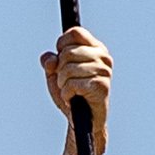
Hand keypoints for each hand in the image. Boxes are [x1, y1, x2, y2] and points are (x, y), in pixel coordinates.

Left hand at [41, 26, 111, 154]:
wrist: (83, 121)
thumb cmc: (72, 95)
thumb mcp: (55, 75)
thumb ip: (50, 63)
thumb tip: (50, 59)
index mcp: (95, 48)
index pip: (75, 33)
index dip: (61, 44)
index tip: (60, 59)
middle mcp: (103, 57)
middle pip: (67, 52)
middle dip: (59, 70)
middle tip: (65, 82)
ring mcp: (104, 71)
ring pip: (68, 69)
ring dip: (62, 84)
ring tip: (69, 92)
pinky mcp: (101, 86)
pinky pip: (72, 84)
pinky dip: (66, 94)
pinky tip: (72, 99)